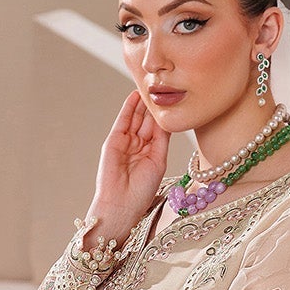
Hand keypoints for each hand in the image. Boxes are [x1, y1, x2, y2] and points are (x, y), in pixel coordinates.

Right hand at [84, 92, 170, 244]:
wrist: (121, 204)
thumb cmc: (141, 191)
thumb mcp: (158, 161)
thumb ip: (162, 139)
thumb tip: (168, 119)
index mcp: (150, 153)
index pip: (158, 128)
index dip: (164, 114)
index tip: (175, 97)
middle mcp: (138, 146)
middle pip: (147, 120)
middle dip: (154, 105)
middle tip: (163, 85)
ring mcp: (125, 143)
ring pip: (136, 118)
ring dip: (143, 103)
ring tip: (151, 85)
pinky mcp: (113, 141)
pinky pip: (123, 120)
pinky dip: (129, 108)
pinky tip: (135, 95)